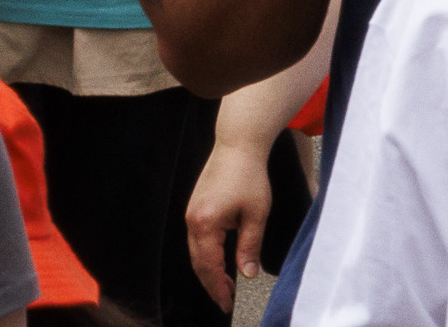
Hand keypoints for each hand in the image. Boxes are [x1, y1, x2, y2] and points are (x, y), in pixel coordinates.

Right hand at [186, 128, 280, 301]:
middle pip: (198, 263)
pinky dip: (207, 255)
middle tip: (226, 301)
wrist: (238, 144)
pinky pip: (197, 239)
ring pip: (196, 252)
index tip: (227, 304)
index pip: (209, 267)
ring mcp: (191, 213)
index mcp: (205, 224)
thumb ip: (249, 246)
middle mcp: (192, 221)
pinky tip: (220, 261)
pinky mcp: (195, 207)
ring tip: (226, 285)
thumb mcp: (256, 214)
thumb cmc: (250, 176)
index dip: (218, 288)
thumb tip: (247, 275)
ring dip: (209, 270)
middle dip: (211, 284)